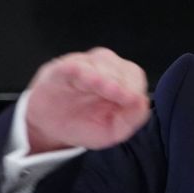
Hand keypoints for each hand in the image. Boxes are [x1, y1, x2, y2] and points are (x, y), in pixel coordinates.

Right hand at [24, 47, 149, 152]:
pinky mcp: (60, 70)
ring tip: (98, 85)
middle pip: (118, 67)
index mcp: (121, 81)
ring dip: (101, 75)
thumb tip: (142, 102)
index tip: (131, 101)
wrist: (51, 127)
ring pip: (98, 62)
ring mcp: (82, 66)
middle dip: (119, 82)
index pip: (134, 76)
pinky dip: (76, 69)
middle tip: (117, 95)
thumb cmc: (85, 124)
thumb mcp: (113, 130)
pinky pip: (70, 65)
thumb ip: (132, 119)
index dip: (134, 87)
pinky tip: (79, 76)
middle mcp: (104, 68)